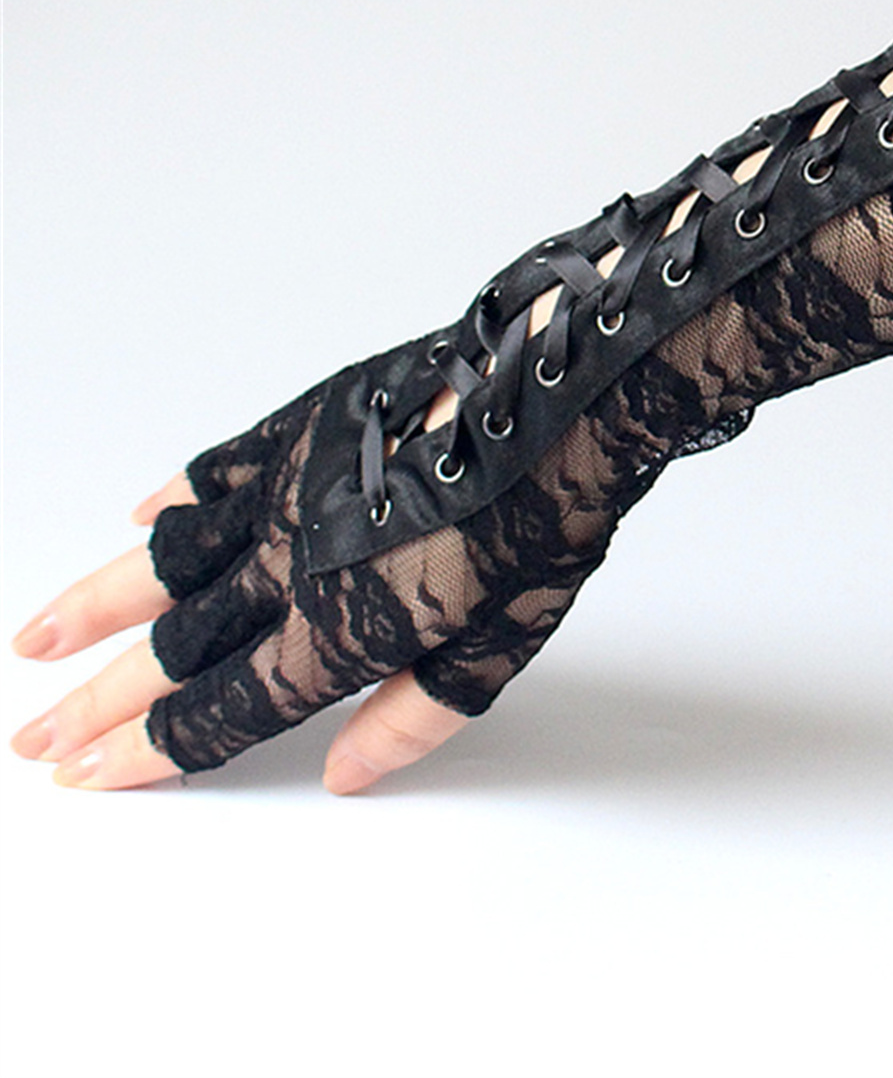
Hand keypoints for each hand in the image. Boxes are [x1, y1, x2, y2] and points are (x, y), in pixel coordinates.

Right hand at [10, 364, 659, 789]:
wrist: (560, 399)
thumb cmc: (545, 522)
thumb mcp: (501, 646)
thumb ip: (414, 717)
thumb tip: (341, 774)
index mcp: (337, 633)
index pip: (219, 714)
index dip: (147, 752)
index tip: (86, 775)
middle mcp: (288, 566)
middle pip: (169, 651)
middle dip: (95, 702)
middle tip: (33, 736)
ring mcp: (284, 491)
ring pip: (163, 559)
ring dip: (92, 604)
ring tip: (34, 639)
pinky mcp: (301, 428)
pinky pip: (213, 471)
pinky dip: (169, 502)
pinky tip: (137, 520)